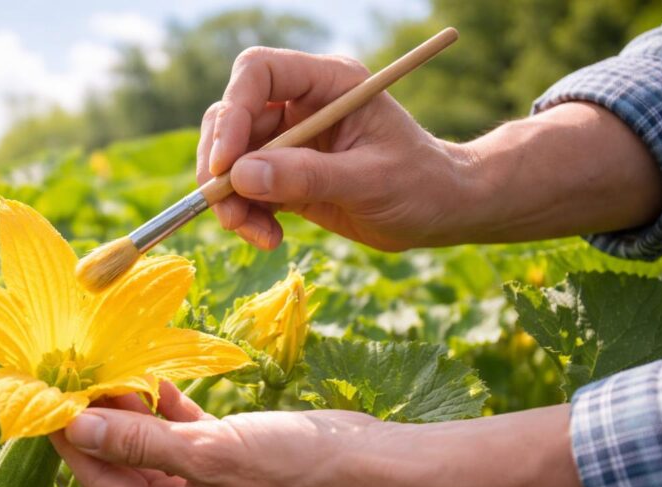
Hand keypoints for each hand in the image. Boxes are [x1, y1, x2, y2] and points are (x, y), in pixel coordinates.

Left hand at [51, 383, 604, 486]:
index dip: (70, 439)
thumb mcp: (214, 456)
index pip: (100, 480)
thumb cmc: (299, 469)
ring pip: (149, 439)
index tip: (43, 395)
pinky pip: (182, 426)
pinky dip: (165, 400)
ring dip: (128, 403)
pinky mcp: (229, 450)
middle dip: (95, 417)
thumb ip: (142, 443)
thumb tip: (78, 428)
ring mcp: (207, 477)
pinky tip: (150, 369)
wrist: (375, 465)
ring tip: (101, 360)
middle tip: (68, 367)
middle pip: (120, 459)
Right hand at [198, 48, 661, 250]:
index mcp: (328, 83)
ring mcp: (290, 140)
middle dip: (221, 165)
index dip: (234, 112)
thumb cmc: (420, 185)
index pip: (259, 73)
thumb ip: (307, 176)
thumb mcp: (368, 181)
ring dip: (230, 199)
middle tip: (229, 207)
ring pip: (231, 159)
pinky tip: (271, 238)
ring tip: (258, 235)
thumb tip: (240, 175)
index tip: (226, 164)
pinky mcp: (284, 175)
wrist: (439, 212)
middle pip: (231, 117)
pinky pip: (244, 190)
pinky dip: (245, 216)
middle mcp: (301, 105)